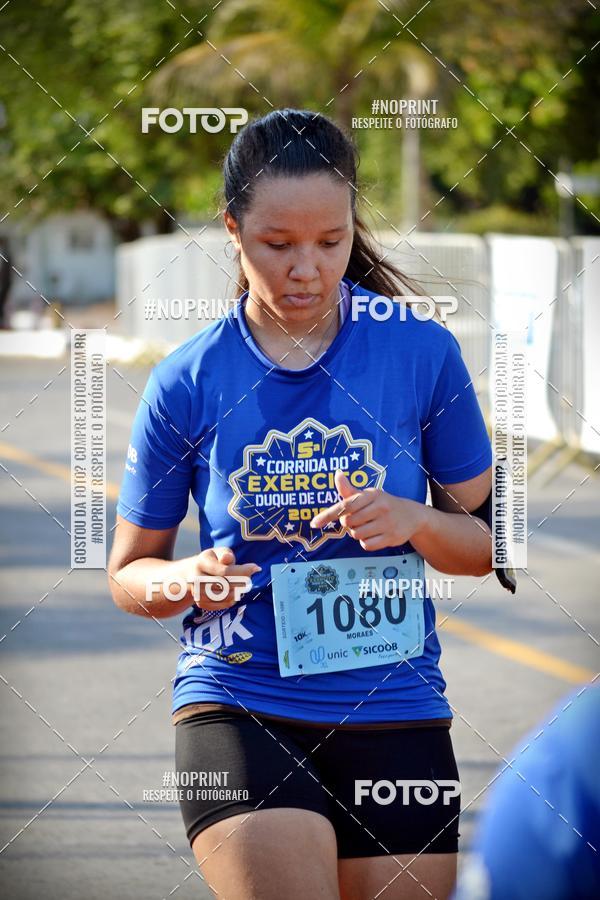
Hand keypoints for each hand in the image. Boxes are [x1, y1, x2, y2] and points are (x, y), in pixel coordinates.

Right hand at [182, 546, 260, 610]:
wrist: (192, 572)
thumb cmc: (212, 560)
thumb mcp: (219, 552)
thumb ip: (225, 555)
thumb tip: (227, 558)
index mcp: (202, 563)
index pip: (225, 571)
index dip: (242, 571)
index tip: (256, 568)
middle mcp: (195, 578)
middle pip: (224, 586)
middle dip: (240, 583)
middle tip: (249, 580)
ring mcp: (197, 592)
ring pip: (222, 597)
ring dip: (236, 593)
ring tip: (241, 587)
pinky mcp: (200, 602)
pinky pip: (219, 605)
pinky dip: (229, 601)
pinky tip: (234, 594)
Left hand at [309, 470, 427, 550]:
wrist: (412, 515)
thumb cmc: (383, 504)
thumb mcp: (368, 495)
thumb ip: (350, 490)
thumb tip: (337, 474)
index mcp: (372, 495)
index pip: (345, 506)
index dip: (328, 515)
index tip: (314, 523)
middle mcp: (380, 507)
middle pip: (348, 522)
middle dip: (348, 524)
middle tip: (358, 520)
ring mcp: (387, 523)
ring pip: (356, 535)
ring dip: (357, 533)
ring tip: (368, 526)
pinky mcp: (391, 537)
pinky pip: (367, 545)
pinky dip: (366, 542)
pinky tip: (375, 535)